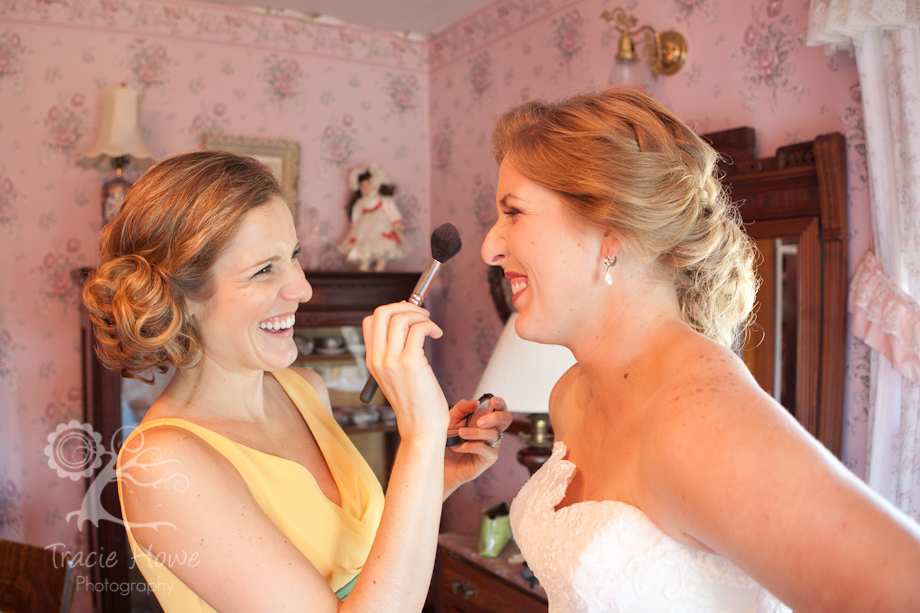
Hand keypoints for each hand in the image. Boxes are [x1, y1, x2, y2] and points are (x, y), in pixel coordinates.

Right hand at [362, 302, 448, 440]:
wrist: (421, 427)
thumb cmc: (416, 402)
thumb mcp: (397, 376)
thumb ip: (396, 353)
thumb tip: (407, 323)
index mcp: (372, 361)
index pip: (370, 322)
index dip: (391, 312)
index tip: (408, 316)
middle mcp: (378, 358)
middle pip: (381, 313)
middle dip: (403, 306)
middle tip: (421, 314)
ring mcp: (392, 360)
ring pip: (400, 317)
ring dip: (420, 315)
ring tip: (431, 326)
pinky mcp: (410, 362)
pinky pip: (419, 329)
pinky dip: (430, 326)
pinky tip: (437, 334)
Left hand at [443, 396, 511, 498]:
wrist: (439, 462)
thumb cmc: (447, 441)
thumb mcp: (451, 420)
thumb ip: (462, 408)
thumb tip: (476, 402)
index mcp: (484, 420)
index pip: (499, 408)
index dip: (500, 403)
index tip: (492, 400)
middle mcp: (490, 431)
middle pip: (505, 420)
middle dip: (496, 417)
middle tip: (480, 421)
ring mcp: (491, 445)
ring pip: (492, 434)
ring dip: (475, 433)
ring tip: (460, 433)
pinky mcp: (487, 459)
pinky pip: (484, 449)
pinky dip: (471, 446)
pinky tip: (458, 446)